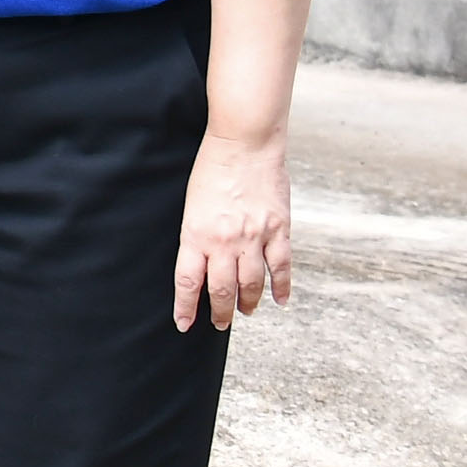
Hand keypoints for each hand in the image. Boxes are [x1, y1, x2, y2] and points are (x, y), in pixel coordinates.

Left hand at [171, 126, 296, 328]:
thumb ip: (197, 236)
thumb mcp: (192, 206)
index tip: (184, 324)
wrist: (245, 142)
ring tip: (246, 311)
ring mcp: (254, 237)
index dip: (185, 308)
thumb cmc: (212, 169)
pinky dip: (281, 287)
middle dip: (220, 312)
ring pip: (252, 284)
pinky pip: (281, 267)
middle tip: (221, 323)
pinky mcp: (279, 229)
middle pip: (222, 290)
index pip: (188, 282)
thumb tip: (203, 265)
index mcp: (196, 234)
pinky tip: (280, 300)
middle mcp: (224, 241)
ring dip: (248, 303)